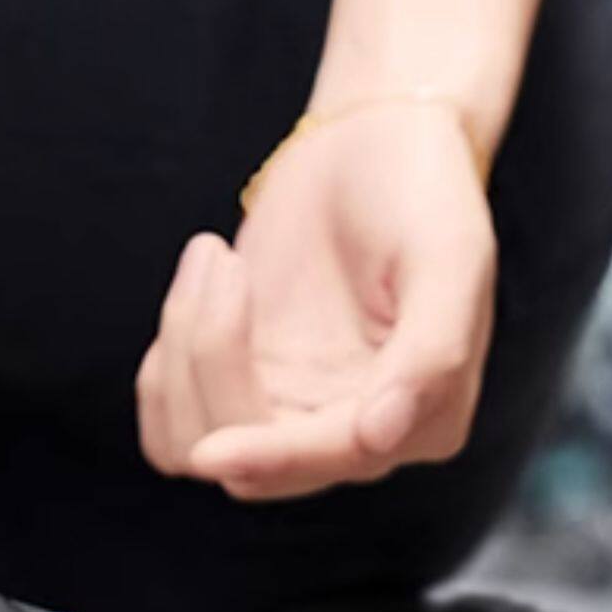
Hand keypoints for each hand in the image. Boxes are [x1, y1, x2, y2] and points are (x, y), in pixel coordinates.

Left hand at [136, 98, 496, 500]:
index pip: (336, 459)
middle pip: (250, 467)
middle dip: (213, 364)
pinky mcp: (239, 386)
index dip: (273, 459)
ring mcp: (290, 415)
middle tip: (222, 257)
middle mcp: (355, 437)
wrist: (373, 143)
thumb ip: (431, 351)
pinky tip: (198, 286)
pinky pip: (170, 420)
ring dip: (182, 350)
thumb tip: (379, 437)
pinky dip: (162, 366)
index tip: (213, 452)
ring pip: (195, 445)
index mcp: (423, 420)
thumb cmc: (422, 193)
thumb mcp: (448, 258)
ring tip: (213, 256)